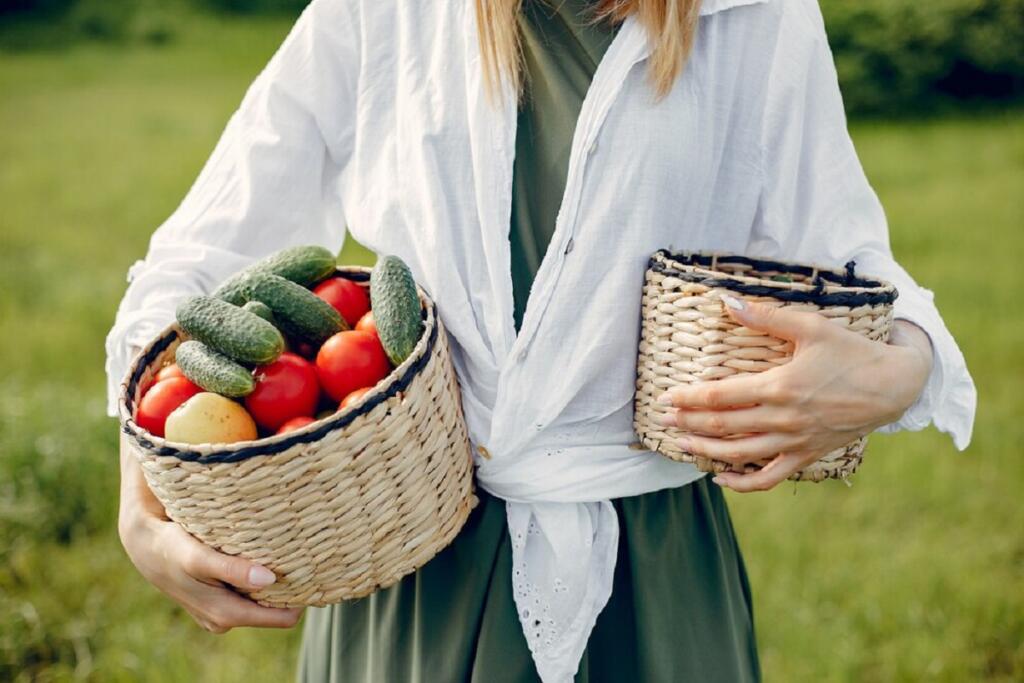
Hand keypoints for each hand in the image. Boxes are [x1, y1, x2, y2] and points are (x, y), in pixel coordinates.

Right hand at [118, 431, 302, 631]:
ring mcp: (182, 597)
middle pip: (217, 606)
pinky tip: (292, 601)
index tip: (269, 576)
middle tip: (301, 605)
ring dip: (264, 616)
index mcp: (155, 538)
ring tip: (307, 600)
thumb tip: (195, 387)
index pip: (197, 560)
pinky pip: (230, 617)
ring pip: (224, 618)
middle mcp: (167, 576)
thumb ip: (181, 444)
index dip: (233, 571)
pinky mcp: (198, 609)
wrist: (136, 533)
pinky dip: (258, 614)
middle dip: (260, 612)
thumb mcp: (158, 462)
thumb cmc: (156, 484)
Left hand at [657, 295, 932, 492]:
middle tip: (663, 420)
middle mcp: (782, 419)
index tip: (666, 398)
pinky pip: (768, 478)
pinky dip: (742, 483)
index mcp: (778, 386)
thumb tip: (727, 302)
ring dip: (705, 451)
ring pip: (738, 455)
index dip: (688, 399)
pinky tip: (720, 478)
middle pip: (722, 427)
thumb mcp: (810, 326)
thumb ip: (765, 316)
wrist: (893, 387)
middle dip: (688, 424)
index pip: (719, 397)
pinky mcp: (806, 455)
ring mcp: (793, 441)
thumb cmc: (851, 352)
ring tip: (682, 444)